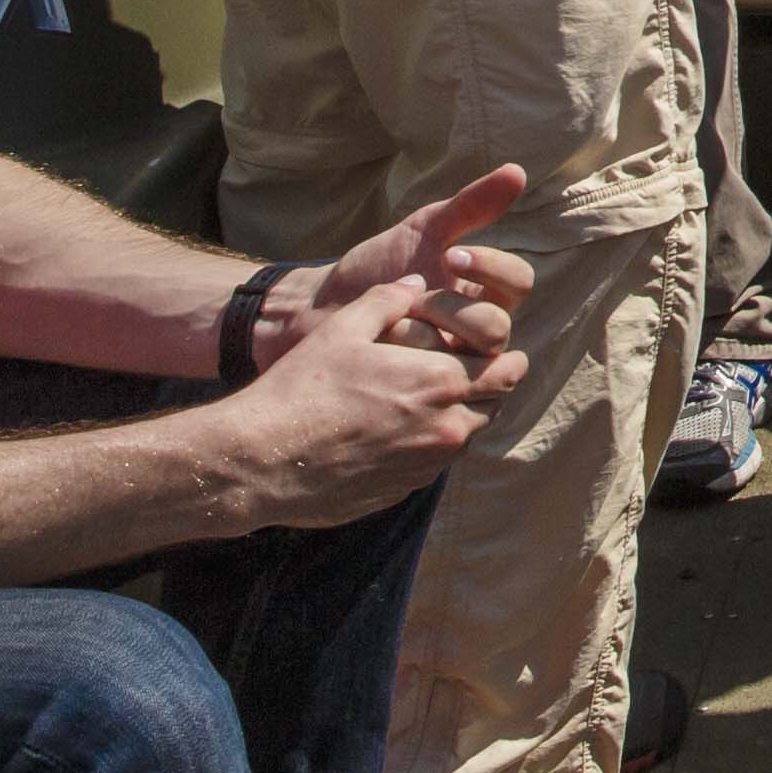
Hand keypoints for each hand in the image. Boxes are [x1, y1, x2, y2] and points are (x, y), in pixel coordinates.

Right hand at [239, 278, 527, 522]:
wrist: (261, 461)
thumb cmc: (301, 389)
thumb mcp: (343, 329)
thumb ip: (389, 300)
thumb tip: (417, 283)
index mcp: (441, 383)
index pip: (509, 370)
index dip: (504, 355)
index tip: (486, 347)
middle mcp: (446, 429)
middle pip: (498, 404)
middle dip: (489, 384)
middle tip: (464, 367)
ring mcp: (427, 466)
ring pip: (469, 435)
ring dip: (461, 413)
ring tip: (427, 394)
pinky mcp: (404, 489)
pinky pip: (435, 462)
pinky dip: (430, 442)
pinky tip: (396, 427)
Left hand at [282, 165, 535, 370]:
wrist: (322, 309)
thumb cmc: (378, 268)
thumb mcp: (423, 232)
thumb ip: (470, 206)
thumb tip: (518, 171)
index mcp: (486, 295)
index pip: (519, 283)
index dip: (492, 268)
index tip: (450, 256)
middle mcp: (477, 335)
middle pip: (498, 328)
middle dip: (453, 309)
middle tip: (415, 295)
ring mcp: (452, 367)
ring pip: (468, 361)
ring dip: (425, 334)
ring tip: (392, 321)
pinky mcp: (425, 393)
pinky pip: (432, 385)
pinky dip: (401, 358)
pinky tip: (378, 344)